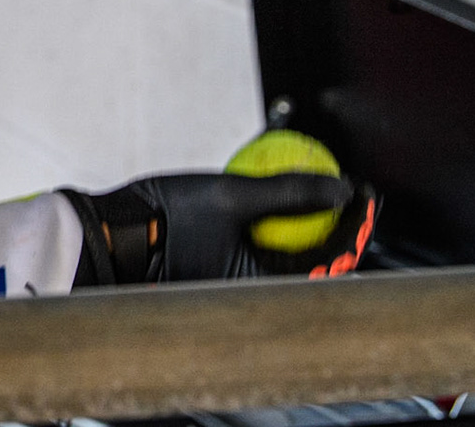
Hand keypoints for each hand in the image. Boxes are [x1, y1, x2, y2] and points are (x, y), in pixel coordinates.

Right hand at [62, 171, 378, 284]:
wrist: (108, 235)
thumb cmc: (164, 220)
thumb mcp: (232, 196)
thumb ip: (290, 193)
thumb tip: (344, 190)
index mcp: (263, 287)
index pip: (331, 259)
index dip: (356, 224)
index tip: (366, 192)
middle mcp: (254, 291)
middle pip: (317, 258)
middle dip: (339, 222)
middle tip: (351, 187)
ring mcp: (238, 279)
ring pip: (291, 251)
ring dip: (308, 219)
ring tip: (319, 182)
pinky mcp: (222, 264)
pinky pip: (264, 244)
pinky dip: (277, 219)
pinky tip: (278, 190)